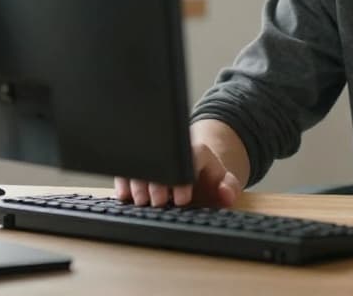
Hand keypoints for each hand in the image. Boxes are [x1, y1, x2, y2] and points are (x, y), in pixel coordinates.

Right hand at [114, 138, 242, 207]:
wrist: (193, 170)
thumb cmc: (206, 178)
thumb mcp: (223, 181)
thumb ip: (229, 187)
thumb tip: (226, 195)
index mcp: (195, 151)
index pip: (188, 160)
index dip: (182, 182)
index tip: (182, 199)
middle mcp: (171, 150)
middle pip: (159, 164)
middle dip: (157, 186)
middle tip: (160, 202)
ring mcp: (151, 157)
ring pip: (139, 167)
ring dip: (138, 186)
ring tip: (142, 201)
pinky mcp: (136, 164)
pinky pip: (124, 171)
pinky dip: (123, 184)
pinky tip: (126, 196)